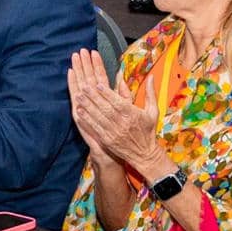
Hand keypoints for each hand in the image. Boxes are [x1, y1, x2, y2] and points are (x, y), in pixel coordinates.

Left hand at [67, 48, 161, 170]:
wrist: (145, 154)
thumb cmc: (148, 130)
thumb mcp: (153, 111)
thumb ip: (150, 93)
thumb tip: (150, 76)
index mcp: (133, 115)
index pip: (118, 102)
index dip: (107, 93)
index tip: (97, 84)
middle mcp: (123, 123)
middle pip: (106, 108)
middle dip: (93, 97)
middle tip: (84, 87)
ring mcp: (114, 133)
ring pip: (99, 117)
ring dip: (87, 106)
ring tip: (78, 96)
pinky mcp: (108, 140)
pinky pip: (95, 128)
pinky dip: (87, 120)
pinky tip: (80, 112)